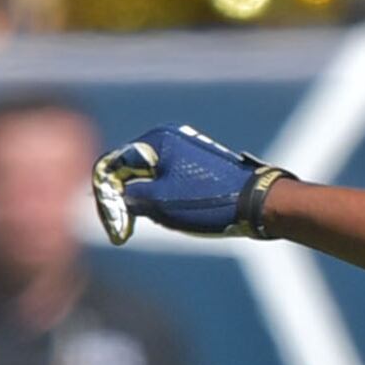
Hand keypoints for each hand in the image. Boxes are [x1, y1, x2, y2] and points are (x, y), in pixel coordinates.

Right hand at [94, 125, 293, 243]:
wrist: (257, 203)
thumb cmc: (207, 201)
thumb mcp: (159, 202)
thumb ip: (129, 195)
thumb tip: (112, 195)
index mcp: (157, 139)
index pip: (114, 164)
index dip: (107, 195)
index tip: (114, 224)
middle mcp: (170, 137)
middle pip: (131, 169)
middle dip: (129, 198)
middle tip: (133, 227)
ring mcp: (185, 149)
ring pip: (149, 177)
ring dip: (147, 200)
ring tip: (163, 219)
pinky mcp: (197, 163)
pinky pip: (167, 179)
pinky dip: (163, 197)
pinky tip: (177, 215)